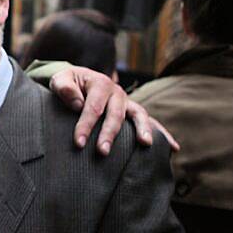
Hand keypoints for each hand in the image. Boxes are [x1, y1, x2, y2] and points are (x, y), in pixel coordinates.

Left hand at [49, 66, 179, 154]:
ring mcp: (128, 102)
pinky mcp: (132, 112)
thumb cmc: (67, 83)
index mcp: (100, 83)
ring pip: (139, 115)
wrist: (79, 80)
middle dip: (109, 134)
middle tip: (102, 152)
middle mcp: (117, 92)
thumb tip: (77, 103)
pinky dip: (162, 133)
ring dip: (142, 130)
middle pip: (116, 115)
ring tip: (146, 144)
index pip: (93, 107)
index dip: (85, 125)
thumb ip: (64, 88)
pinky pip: (149, 122)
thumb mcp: (60, 80)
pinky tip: (173, 148)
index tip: (78, 143)